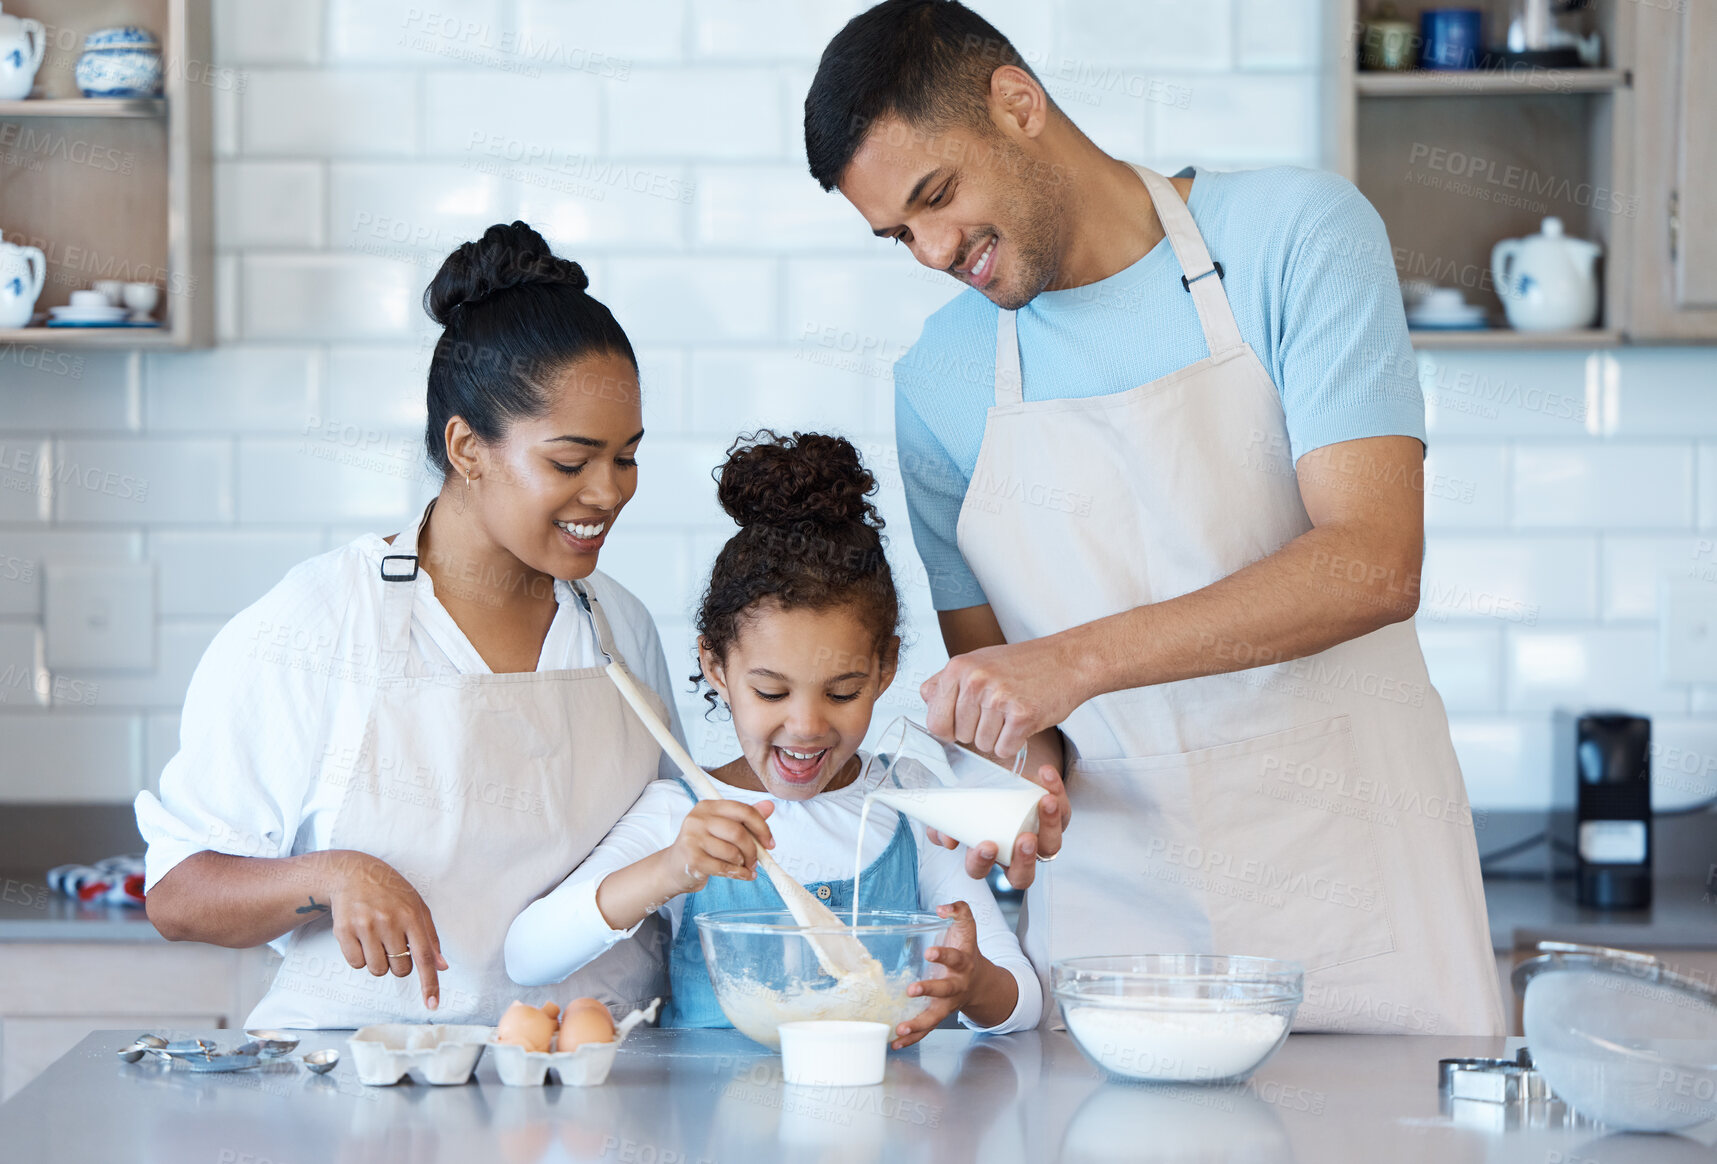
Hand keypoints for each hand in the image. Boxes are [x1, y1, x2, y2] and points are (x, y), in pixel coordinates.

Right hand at [322, 851, 449, 1010]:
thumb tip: (442, 967)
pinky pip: (356, 964)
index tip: (432, 1005)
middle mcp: (389, 921)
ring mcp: (365, 926)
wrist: (354, 874)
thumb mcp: (418, 907)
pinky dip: (360, 957)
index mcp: (412, 915)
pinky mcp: (344, 931)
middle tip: (393, 942)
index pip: (424, 956)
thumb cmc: (391, 893)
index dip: (429, 983)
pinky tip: (361, 937)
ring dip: (379, 962)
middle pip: (400, 969)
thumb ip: (431, 938)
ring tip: (376, 938)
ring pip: (377, 970)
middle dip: (398, 963)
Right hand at [663, 800, 775, 894]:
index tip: (770, 843)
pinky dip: (739, 874)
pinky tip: (743, 875)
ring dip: (744, 864)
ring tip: (744, 867)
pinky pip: (724, 867)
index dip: (762, 827)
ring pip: (732, 852)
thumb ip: (746, 818)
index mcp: (708, 806)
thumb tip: (770, 806)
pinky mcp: (692, 859)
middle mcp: (698, 819)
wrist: (675, 867)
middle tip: (756, 861)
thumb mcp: (724, 828)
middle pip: (738, 832)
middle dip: (753, 850)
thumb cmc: (704, 846)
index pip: (743, 810)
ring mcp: (692, 838)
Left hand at [893, 901, 990, 1049]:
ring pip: (935, 1017)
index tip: (930, 952)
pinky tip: (895, 1043)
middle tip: (912, 989)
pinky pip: (926, 1029)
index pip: (955, 957)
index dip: (944, 954)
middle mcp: (957, 985)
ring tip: (901, 1028)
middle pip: (945, 990)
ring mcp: (948, 1004)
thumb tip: (941, 907)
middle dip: (929, 990)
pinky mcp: (939, 1015)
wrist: (982, 983)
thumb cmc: (968, 951)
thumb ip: (959, 910)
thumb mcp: (967, 928)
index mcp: (963, 963)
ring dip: (918, 1024)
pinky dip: (912, 1038)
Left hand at [921, 636, 1086, 759]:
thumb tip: (925, 699)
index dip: (949, 729)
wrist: (1068, 660)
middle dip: (977, 731)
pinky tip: (1023, 722)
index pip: (935, 722)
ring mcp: (999, 698)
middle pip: (959, 736)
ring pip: (982, 745)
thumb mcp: (978, 661)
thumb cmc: (1024, 663)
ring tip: (1012, 713)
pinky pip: (1004, 749)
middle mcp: (975, 681)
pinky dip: (1014, 743)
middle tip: (998, 711)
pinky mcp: (1022, 715)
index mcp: (958, 667)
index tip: (963, 723)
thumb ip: (947, 681)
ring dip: (997, 737)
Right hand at [924, 762, 1068, 890]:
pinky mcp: (1058, 818)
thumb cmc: (976, 794)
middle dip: (1024, 859)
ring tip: (1044, 802)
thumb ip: (944, 822)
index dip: (981, 863)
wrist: (999, 769)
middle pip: (1022, 874)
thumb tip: (945, 839)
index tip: (985, 844)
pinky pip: (1063, 810)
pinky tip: (1045, 773)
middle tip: (1023, 838)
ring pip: (1051, 846)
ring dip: (1050, 825)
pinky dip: (1057, 791)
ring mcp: (1040, 839)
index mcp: (986, 855)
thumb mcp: (956, 804)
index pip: (981, 872)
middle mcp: (1015, 854)